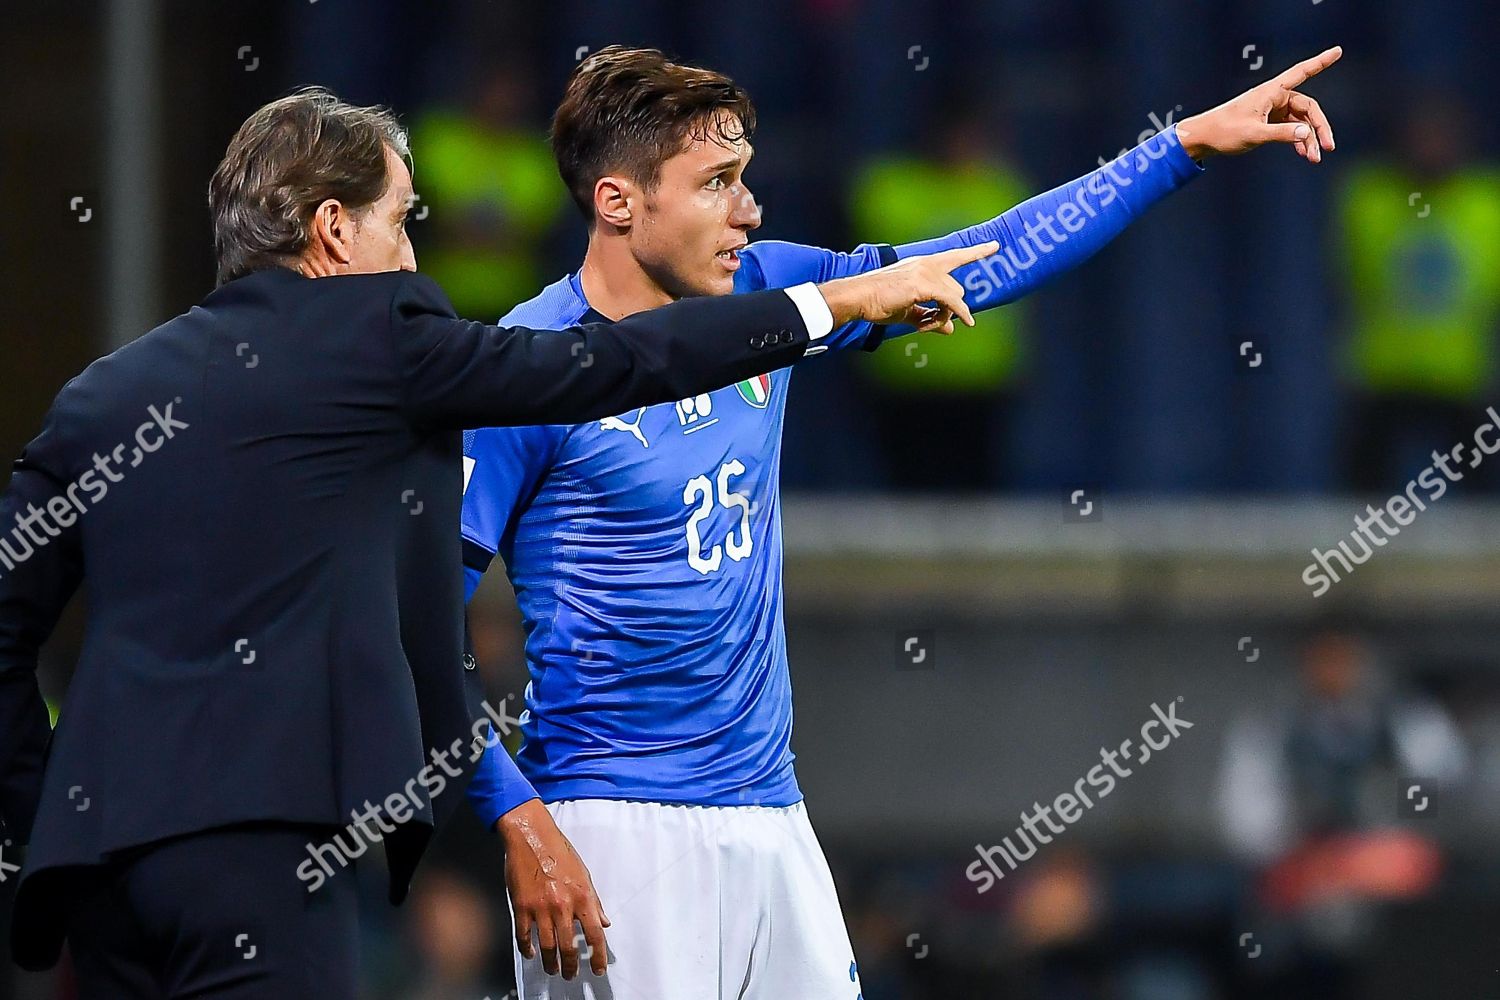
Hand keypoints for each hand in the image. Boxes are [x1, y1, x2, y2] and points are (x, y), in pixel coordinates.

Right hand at [499, 799, 610, 979]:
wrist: (531, 835)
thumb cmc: (558, 851)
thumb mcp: (584, 873)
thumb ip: (594, 900)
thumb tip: (604, 921)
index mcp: (582, 896)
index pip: (595, 934)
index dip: (598, 956)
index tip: (598, 969)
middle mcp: (563, 905)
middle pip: (570, 946)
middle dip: (572, 966)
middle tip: (571, 975)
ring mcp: (541, 907)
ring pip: (547, 946)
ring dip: (551, 963)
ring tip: (553, 969)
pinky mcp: (521, 906)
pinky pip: (524, 935)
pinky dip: (527, 949)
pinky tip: (531, 954)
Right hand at [818, 241, 999, 333]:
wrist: (859, 298)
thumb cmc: (878, 303)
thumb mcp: (909, 312)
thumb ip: (930, 318)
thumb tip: (951, 330)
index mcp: (922, 265)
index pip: (955, 256)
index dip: (976, 251)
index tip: (995, 246)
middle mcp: (927, 264)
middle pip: (956, 289)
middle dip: (947, 311)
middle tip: (926, 325)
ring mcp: (926, 272)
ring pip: (955, 297)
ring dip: (943, 316)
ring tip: (922, 326)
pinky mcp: (924, 284)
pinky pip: (952, 301)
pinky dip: (960, 313)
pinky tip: (966, 322)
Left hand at [1176, 46, 1340, 162]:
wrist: (1203, 139)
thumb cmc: (1224, 132)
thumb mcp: (1254, 134)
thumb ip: (1281, 133)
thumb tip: (1306, 133)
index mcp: (1270, 92)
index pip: (1301, 73)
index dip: (1321, 62)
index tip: (1338, 51)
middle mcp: (1274, 97)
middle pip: (1308, 108)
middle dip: (1319, 128)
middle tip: (1328, 148)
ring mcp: (1272, 109)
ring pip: (1300, 121)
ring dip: (1308, 139)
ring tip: (1313, 158)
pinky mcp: (1269, 121)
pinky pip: (1291, 128)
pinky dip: (1298, 140)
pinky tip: (1304, 154)